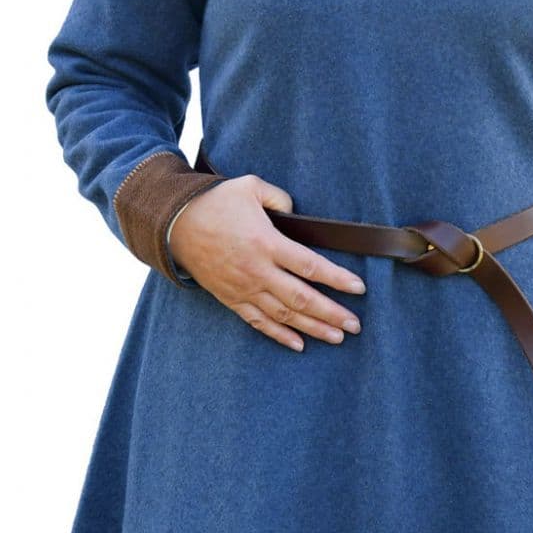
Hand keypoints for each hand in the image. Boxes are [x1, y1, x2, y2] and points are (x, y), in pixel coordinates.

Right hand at [169, 175, 366, 349]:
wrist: (174, 224)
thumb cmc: (214, 202)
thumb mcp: (250, 187)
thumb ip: (280, 199)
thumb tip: (297, 213)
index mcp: (266, 242)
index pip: (310, 266)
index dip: (337, 279)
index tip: (359, 289)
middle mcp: (257, 270)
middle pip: (301, 298)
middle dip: (332, 313)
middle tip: (355, 325)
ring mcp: (243, 288)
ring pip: (283, 315)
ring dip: (312, 328)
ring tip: (337, 338)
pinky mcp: (231, 298)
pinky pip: (258, 322)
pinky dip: (279, 335)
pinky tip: (299, 344)